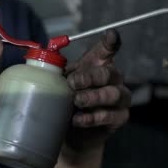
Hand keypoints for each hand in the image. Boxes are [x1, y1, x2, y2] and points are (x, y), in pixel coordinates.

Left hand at [64, 29, 130, 155]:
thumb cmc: (67, 100)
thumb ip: (57, 72)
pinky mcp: (120, 117)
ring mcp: (120, 97)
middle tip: (72, 83)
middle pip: (108, 72)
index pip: (107, 49)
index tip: (111, 34)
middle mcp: (114, 78)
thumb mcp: (60, 83)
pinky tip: (78, 119)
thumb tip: (47, 63)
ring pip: (113, 94)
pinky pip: (110, 116)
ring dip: (92, 97)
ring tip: (76, 102)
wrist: (72, 133)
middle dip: (89, 77)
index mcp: (99, 65)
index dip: (110, 41)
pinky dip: (92, 118)